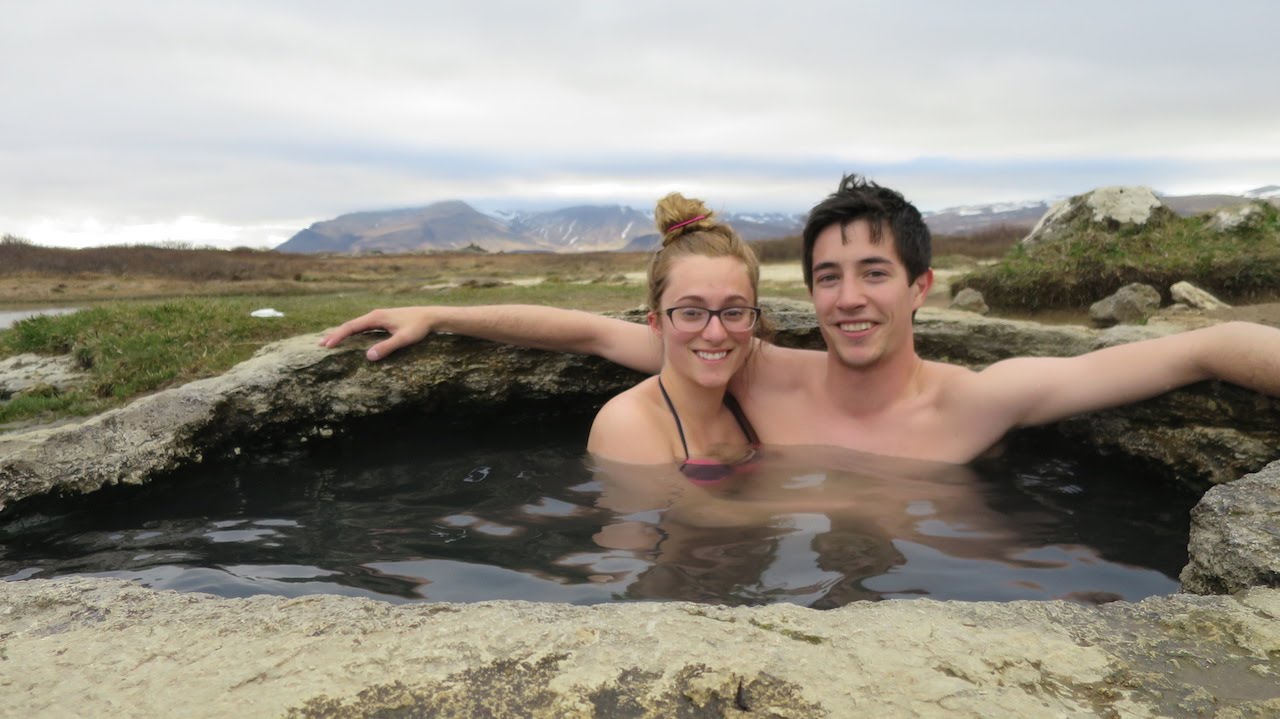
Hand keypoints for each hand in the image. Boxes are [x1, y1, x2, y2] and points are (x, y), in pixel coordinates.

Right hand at [319, 307, 434, 360]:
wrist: (431, 316)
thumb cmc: (419, 327)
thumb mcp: (403, 339)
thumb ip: (387, 347)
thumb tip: (368, 356)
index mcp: (376, 317)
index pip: (351, 327)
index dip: (338, 336)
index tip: (327, 345)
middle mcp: (375, 315)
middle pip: (351, 325)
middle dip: (336, 334)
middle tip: (322, 344)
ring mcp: (379, 317)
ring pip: (356, 325)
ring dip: (344, 333)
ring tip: (331, 342)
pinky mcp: (384, 320)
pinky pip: (364, 327)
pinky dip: (354, 332)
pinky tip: (352, 338)